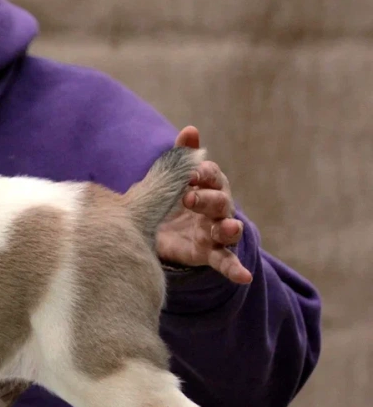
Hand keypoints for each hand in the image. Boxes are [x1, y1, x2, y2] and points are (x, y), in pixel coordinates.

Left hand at [156, 126, 252, 284]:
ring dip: (229, 228)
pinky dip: (235, 269)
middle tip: (190, 197)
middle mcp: (217, 208)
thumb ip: (181, 158)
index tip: (192, 172)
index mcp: (208, 186)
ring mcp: (216, 232)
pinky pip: (226, 261)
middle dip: (208, 198)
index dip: (203, 174)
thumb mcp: (172, 182)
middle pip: (220, 201)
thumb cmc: (172, 202)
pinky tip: (244, 276)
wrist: (163, 234)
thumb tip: (191, 130)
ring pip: (228, 229)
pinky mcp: (211, 253)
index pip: (211, 176)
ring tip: (228, 228)